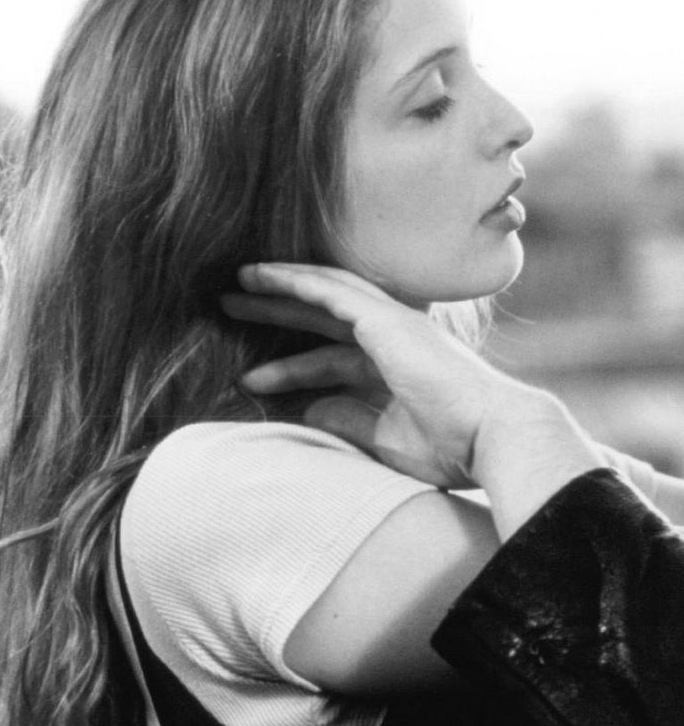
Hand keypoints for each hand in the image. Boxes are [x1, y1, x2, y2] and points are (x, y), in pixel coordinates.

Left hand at [221, 262, 514, 488]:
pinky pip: (331, 292)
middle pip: (321, 318)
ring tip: (234, 287)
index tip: (251, 374)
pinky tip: (263, 277)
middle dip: (277, 312)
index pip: (331, 357)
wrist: (493, 436)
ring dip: (278, 290)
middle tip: (232, 307)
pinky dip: (296, 282)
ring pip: (323, 295)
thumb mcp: (386, 441)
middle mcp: (390, 338)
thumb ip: (348, 421)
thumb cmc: (451, 448)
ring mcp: (391, 324)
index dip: (290, 366)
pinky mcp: (386, 319)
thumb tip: (311, 411)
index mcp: (393, 367)